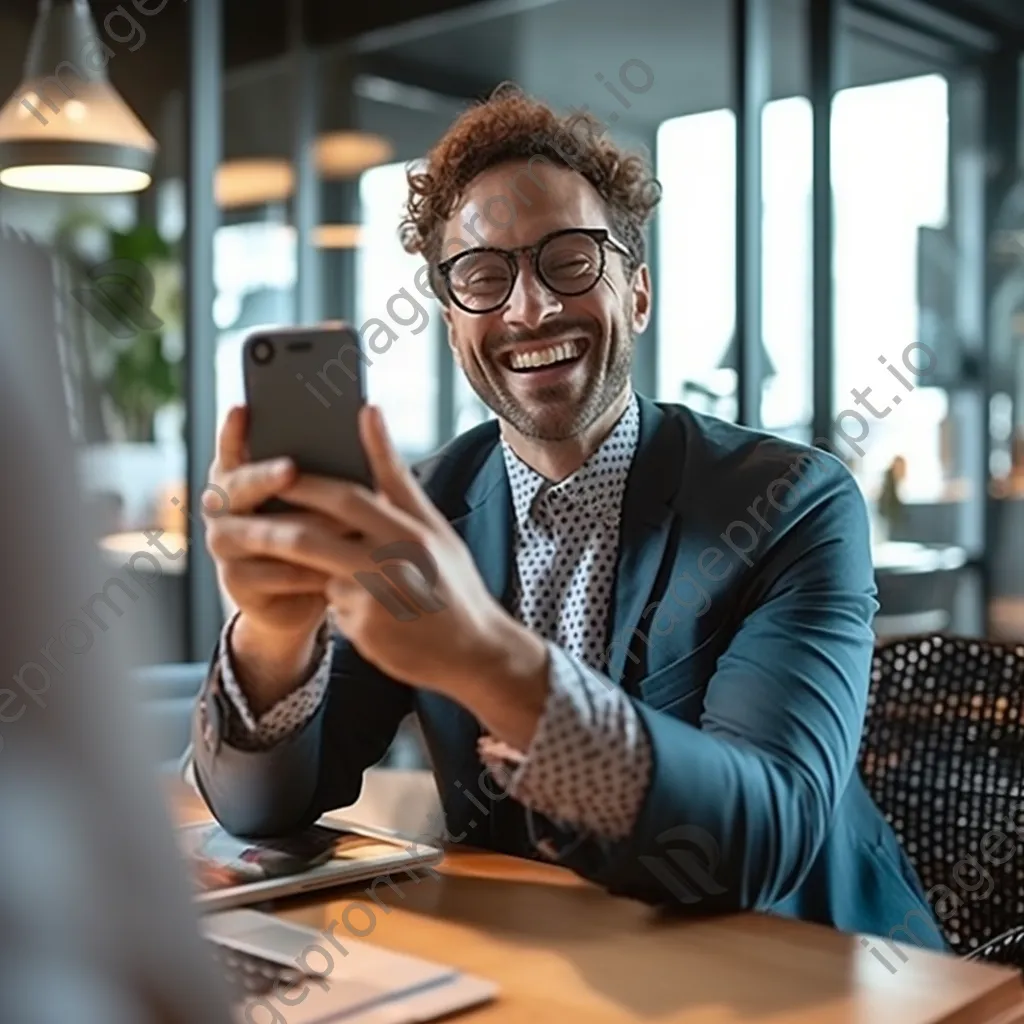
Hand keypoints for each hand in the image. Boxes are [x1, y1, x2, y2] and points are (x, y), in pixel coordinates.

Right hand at [203, 407, 332, 702]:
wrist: (302, 596)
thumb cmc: (317, 533)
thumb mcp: (323, 497)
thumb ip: (327, 466)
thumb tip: (365, 420)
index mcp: (238, 475)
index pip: (230, 447)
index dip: (233, 431)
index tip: (243, 409)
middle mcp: (221, 507)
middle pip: (237, 487)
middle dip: (265, 477)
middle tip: (291, 468)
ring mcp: (223, 545)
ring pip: (261, 533)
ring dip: (302, 529)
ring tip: (342, 523)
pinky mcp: (235, 583)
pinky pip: (274, 573)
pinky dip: (308, 570)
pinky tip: (336, 568)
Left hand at [262, 405, 547, 703]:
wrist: (474, 651)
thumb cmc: (452, 579)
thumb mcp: (433, 525)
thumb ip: (394, 475)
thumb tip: (369, 412)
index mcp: (409, 531)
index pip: (346, 499)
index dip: (306, 484)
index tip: (274, 470)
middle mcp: (390, 564)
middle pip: (313, 538)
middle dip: (271, 526)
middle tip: (239, 514)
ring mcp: (373, 602)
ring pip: (315, 574)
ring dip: (294, 565)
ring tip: (273, 553)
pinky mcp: (362, 633)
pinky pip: (331, 607)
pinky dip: (330, 597)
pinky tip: (350, 599)